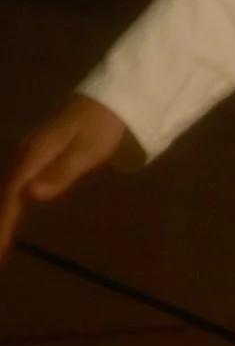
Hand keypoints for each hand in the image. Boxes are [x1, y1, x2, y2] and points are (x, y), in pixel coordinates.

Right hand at [0, 97, 128, 266]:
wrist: (112, 98)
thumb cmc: (104, 125)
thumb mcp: (88, 150)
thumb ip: (61, 173)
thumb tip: (30, 195)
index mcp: (36, 153)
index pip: (13, 193)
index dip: (5, 220)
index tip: (0, 247)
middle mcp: (27, 151)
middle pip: (7, 192)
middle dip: (1, 221)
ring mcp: (31, 150)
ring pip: (10, 186)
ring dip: (4, 212)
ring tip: (1, 239)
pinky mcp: (38, 152)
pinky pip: (18, 180)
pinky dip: (12, 200)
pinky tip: (12, 213)